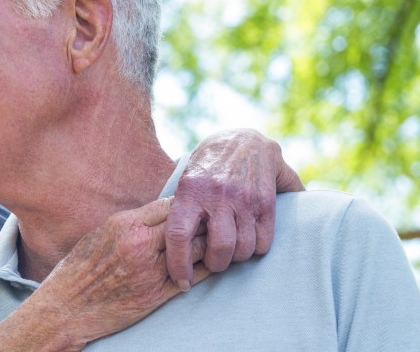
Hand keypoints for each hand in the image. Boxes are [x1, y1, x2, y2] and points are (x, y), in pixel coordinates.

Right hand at [0, 198, 209, 350]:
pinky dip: (205, 270)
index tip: (195, 206)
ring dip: (208, 245)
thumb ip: (131, 223)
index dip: (187, 204)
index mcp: (125, 225)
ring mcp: (149, 271)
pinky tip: (212, 265)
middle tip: (216, 220)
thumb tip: (157, 214)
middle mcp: (140, 245)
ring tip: (219, 241)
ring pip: (194, 251)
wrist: (66, 307)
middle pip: (187, 225)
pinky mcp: (155, 296)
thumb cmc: (79, 269)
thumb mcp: (102, 233)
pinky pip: (191, 278)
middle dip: (203, 222)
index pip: (170, 204)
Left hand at [165, 128, 303, 288]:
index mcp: (190, 191)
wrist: (244, 138)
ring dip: (237, 258)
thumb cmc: (207, 166)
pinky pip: (264, 242)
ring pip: (243, 249)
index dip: (177, 264)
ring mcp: (244, 199)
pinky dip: (257, 248)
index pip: (178, 234)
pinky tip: (249, 239)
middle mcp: (218, 195)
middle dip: (215, 265)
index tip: (180, 281)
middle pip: (218, 249)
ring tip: (230, 251)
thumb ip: (176, 208)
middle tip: (212, 262)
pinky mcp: (265, 202)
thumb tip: (153, 242)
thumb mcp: (184, 179)